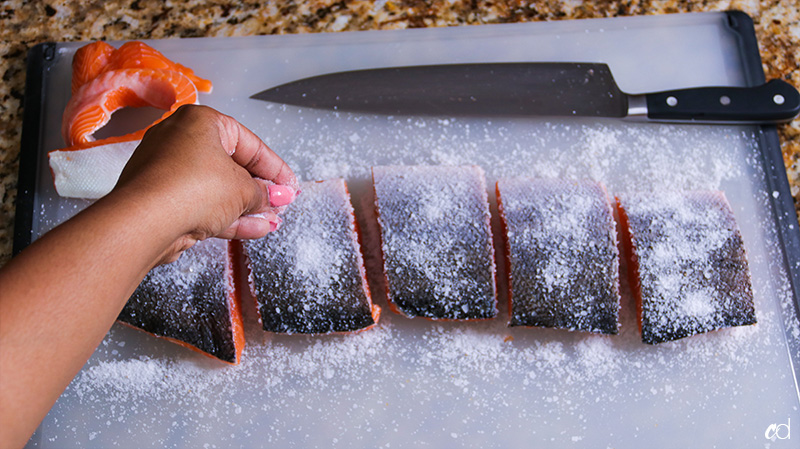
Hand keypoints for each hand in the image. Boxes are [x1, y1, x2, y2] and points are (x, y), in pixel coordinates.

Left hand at [113, 105, 297, 263]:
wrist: (144, 222)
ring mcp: (168, 170)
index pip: (249, 143)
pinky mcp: (162, 198)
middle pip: (232, 166)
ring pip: (218, 189)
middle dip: (259, 190)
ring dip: (247, 207)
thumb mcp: (243, 190)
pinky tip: (252, 228)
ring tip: (270, 221)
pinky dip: (227, 215)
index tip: (288, 185)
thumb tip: (275, 197)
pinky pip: (202, 204)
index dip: (274, 168)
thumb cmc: (191, 189)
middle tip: (279, 204)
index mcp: (201, 121)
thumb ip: (264, 193)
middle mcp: (181, 140)